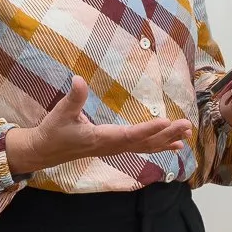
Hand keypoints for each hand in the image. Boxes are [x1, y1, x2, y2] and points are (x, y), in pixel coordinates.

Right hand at [4, 76, 193, 176]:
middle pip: (144, 143)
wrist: (44, 151)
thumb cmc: (53, 131)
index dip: (148, 129)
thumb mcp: (61, 113)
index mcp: (100, 139)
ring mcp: (114, 149)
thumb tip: (78, 79)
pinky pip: (141, 148)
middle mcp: (111, 146)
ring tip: (185, 135)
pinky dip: (158, 145)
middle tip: (186, 127)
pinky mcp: (114, 148)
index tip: (166, 121)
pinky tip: (173, 145)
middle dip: (166, 134)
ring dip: (166, 140)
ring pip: (145, 147)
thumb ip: (73, 98)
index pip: (129, 136)